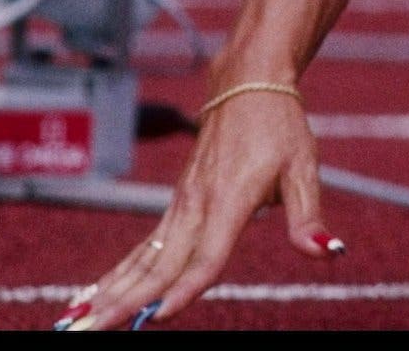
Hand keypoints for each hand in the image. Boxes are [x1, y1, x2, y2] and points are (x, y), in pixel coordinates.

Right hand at [53, 89, 340, 330]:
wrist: (247, 83)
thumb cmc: (281, 126)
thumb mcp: (305, 167)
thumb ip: (309, 216)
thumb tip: (329, 251)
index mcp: (231, 198)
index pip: (207, 254)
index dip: (187, 288)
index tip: (161, 317)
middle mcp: (198, 204)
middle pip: (160, 264)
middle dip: (126, 302)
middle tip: (92, 331)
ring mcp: (182, 204)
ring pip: (143, 257)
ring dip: (110, 291)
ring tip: (79, 321)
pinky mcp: (176, 203)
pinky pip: (144, 247)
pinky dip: (117, 273)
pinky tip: (93, 295)